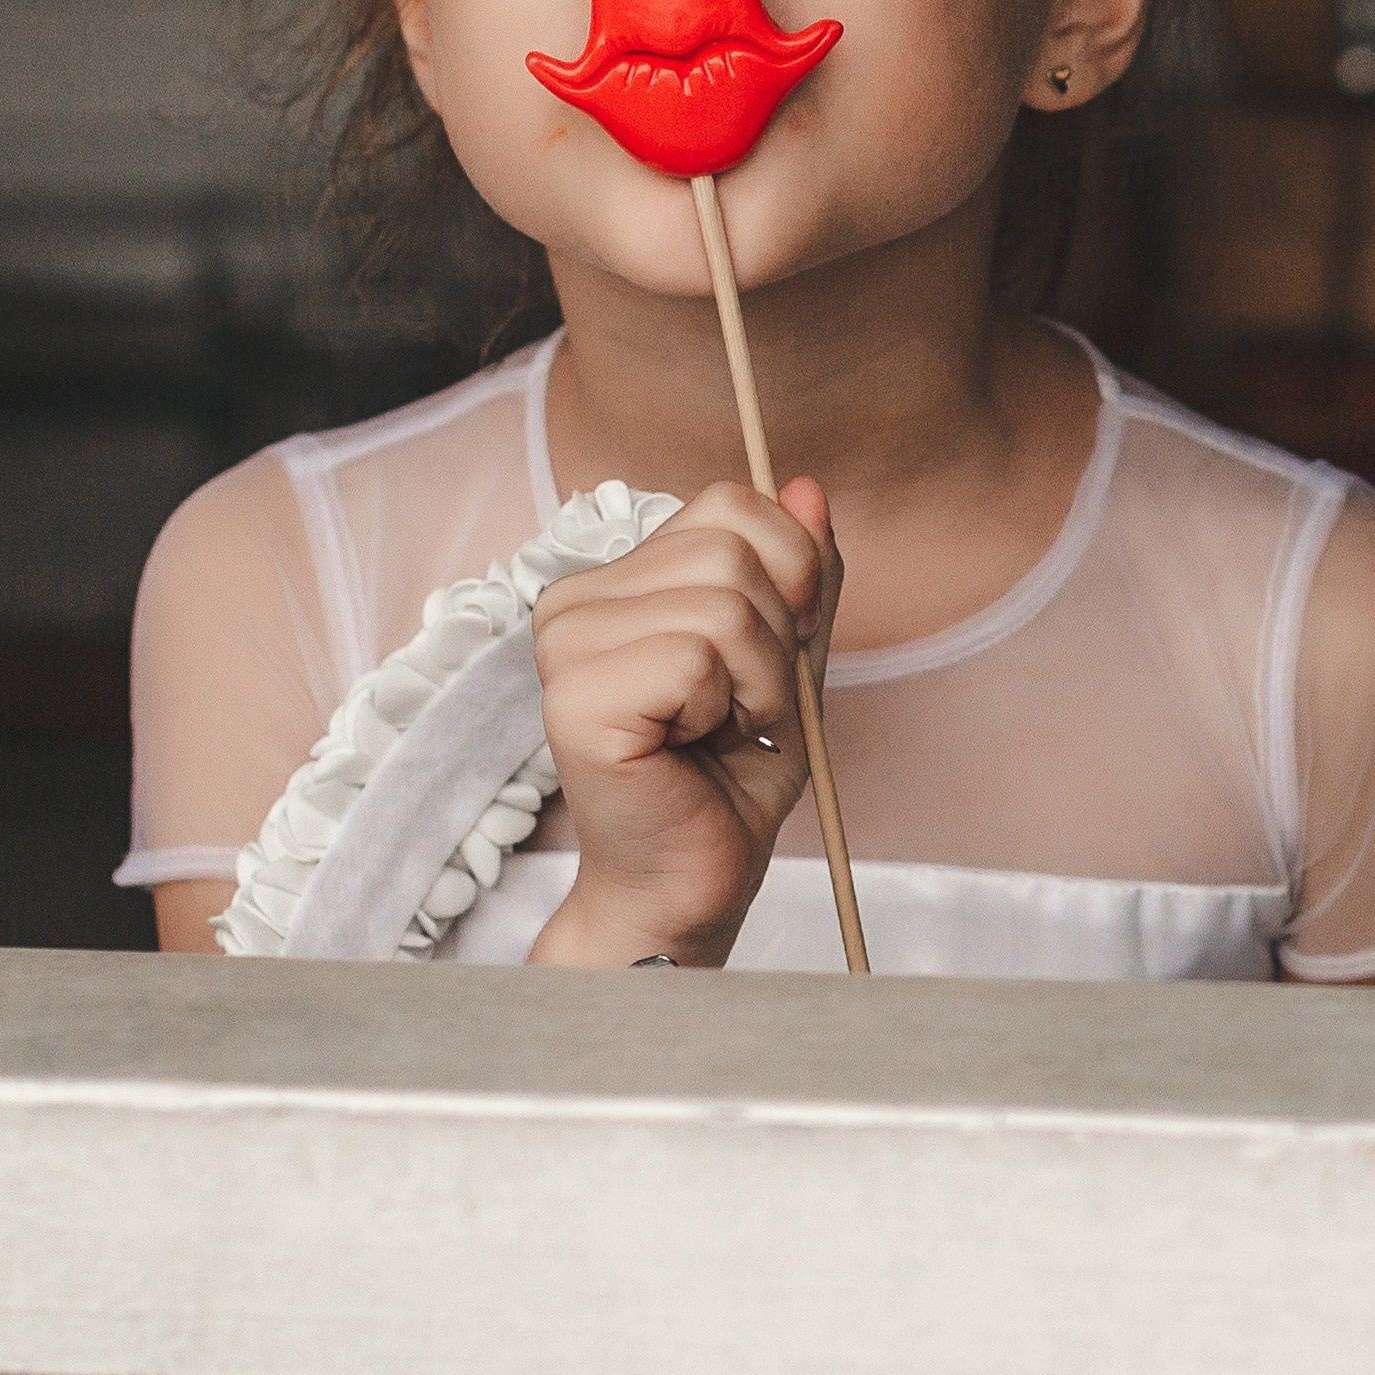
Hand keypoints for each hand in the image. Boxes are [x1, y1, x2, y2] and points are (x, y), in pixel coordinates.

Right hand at [527, 476, 839, 968]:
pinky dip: (728, 708)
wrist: (692, 886)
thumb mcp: (786, 659)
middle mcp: (574, 601)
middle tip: (738, 711)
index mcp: (616, 582)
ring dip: (757, 682)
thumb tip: (809, 489)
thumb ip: (800, 575)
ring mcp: (565, 645)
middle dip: (775, 639)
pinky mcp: (575, 697)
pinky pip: (698, 656)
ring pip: (723, 603)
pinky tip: (693, 749)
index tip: (772, 656)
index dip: (790, 574)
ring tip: (718, 732)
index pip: (730, 504)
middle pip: (732, 548)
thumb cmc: (726, 784)